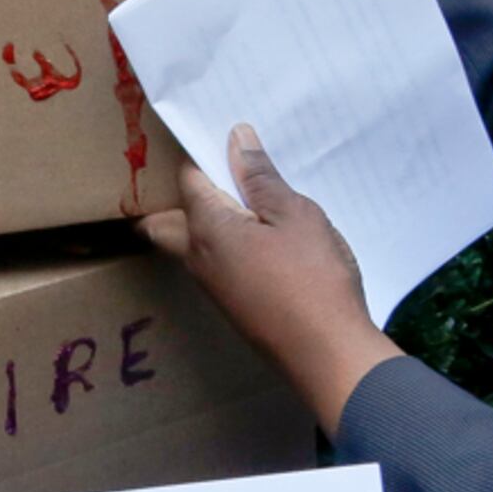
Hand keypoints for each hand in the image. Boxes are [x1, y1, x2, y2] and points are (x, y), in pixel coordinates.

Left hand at [137, 125, 398, 428]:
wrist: (326, 353)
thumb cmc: (312, 276)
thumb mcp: (293, 214)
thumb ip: (260, 177)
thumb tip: (235, 139)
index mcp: (206, 228)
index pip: (188, 179)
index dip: (205, 156)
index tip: (225, 140)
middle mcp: (197, 258)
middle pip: (165, 221)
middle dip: (178, 197)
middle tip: (213, 176)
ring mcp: (213, 287)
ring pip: (190, 246)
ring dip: (204, 222)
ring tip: (244, 201)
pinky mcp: (233, 306)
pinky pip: (215, 266)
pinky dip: (227, 247)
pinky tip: (263, 241)